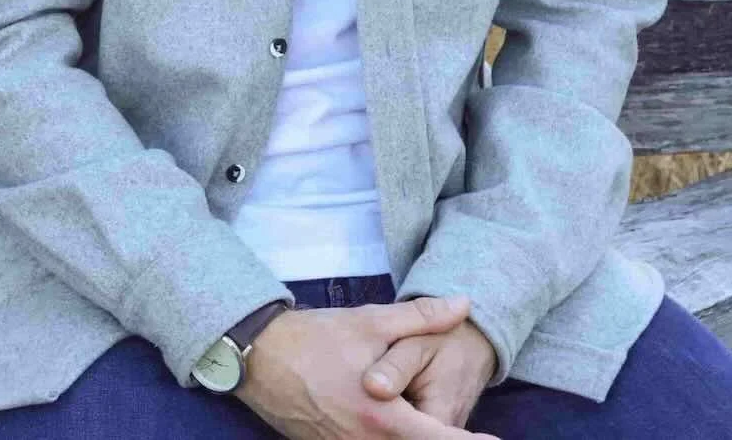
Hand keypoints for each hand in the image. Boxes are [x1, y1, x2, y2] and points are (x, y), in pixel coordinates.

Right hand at [235, 293, 499, 438]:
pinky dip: (391, 438)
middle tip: (469, 430)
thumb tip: (464, 305)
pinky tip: (400, 422)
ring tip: (431, 420)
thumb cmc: (318, 338)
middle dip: (443, 437)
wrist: (262, 358)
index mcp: (383, 418)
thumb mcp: (372, 321)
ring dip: (416, 436)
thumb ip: (422, 317)